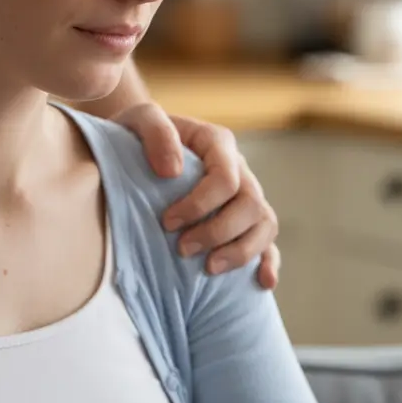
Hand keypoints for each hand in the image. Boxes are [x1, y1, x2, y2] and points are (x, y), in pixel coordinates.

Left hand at [112, 103, 280, 288]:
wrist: (132, 148)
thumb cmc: (135, 134)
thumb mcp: (139, 119)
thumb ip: (155, 132)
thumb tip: (173, 171)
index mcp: (217, 143)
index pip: (226, 177)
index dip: (201, 204)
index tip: (167, 222)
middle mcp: (238, 168)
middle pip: (251, 204)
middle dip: (218, 232)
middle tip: (182, 249)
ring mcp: (244, 195)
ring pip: (265, 224)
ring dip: (242, 251)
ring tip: (209, 269)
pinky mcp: (243, 220)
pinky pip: (268, 241)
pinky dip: (269, 262)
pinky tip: (263, 283)